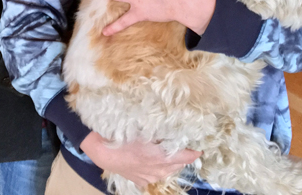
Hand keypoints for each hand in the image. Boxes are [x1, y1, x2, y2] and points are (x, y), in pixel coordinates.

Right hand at [80, 131, 200, 186]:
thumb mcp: (144, 127)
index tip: (200, 145)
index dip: (194, 151)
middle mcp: (159, 170)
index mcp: (162, 157)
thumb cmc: (123, 134)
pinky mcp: (140, 180)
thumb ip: (162, 128)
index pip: (187, 156)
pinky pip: (155, 175)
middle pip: (179, 164)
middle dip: (182, 155)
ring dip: (170, 162)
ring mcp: (149, 177)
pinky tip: (152, 160)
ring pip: (167, 170)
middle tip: (182, 143)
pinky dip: (157, 168)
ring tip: (167, 150)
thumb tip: (179, 121)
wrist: (102, 150)